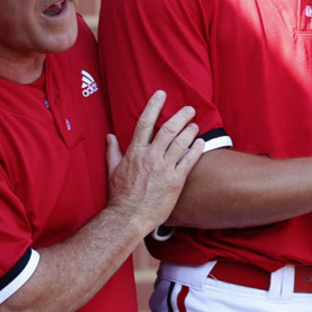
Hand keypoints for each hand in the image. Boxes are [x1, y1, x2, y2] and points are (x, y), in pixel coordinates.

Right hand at [106, 91, 203, 228]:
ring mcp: (164, 168)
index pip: (145, 122)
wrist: (128, 217)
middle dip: (181, 116)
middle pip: (169, 129)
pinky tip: (201, 142)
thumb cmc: (120, 196)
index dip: (154, 105)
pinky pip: (189, 160)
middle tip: (189, 109)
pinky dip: (196, 149)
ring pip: (181, 142)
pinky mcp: (175, 181)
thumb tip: (109, 136)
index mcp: (135, 152)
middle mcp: (151, 157)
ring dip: (190, 130)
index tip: (161, 94)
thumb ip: (112, 151)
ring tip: (195, 124)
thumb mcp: (112, 171)